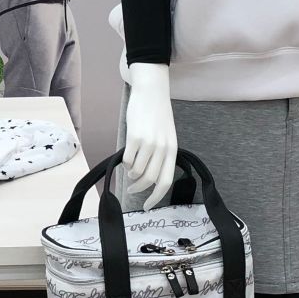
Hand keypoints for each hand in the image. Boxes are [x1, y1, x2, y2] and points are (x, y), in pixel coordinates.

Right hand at [123, 62, 176, 208]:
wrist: (152, 92)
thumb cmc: (157, 114)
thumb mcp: (166, 136)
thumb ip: (161, 155)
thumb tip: (148, 176)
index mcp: (172, 150)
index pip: (166, 181)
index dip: (156, 197)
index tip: (147, 206)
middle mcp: (162, 148)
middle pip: (150, 179)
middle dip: (139, 189)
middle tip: (132, 189)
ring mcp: (149, 143)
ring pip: (137, 171)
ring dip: (131, 174)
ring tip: (130, 170)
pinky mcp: (135, 136)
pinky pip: (128, 159)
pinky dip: (125, 162)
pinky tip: (126, 158)